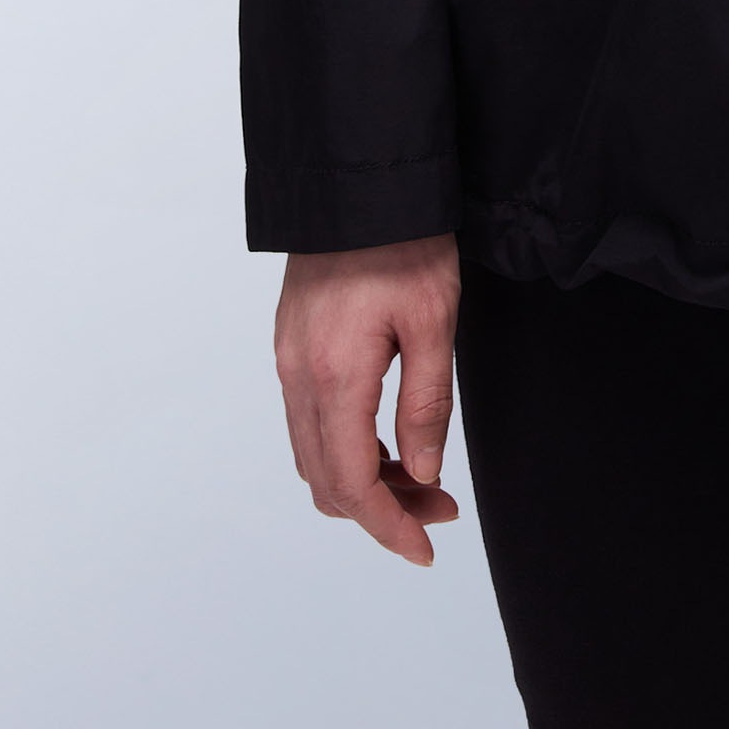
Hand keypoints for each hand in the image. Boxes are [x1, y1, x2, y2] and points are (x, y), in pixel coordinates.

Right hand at [274, 234, 462, 565]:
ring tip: (421, 477)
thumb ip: (426, 404)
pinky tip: (388, 438)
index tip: (424, 548)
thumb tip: (422, 475)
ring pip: (314, 456)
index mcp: (334, 376)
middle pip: (327, 481)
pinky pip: (309, 422)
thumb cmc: (404, 240)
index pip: (352, 484)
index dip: (388, 527)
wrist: (359, 180)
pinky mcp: (292, 345)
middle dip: (381, 509)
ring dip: (363, 481)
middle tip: (439, 509)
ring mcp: (289, 361)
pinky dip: (345, 448)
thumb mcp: (434, 321)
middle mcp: (298, 376)